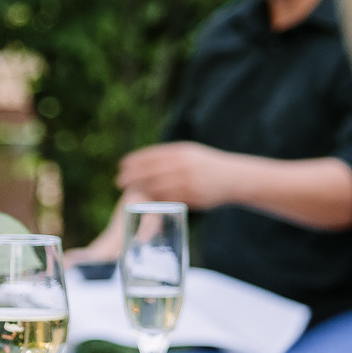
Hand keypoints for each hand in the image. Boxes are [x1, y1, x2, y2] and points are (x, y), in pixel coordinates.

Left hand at [117, 141, 236, 208]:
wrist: (233, 178)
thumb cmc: (207, 165)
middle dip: (132, 176)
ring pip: (157, 186)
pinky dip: (154, 199)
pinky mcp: (192, 197)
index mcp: (181, 152)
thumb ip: (170, 156)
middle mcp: (183, 165)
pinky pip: (168, 199)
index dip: (134, 160)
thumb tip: (145, 160)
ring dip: (141, 189)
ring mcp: (188, 182)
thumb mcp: (190, 153)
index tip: (121, 164)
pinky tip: (145, 200)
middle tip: (118, 181)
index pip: (151, 155)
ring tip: (129, 191)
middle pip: (150, 171)